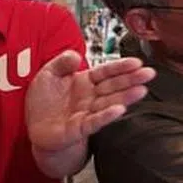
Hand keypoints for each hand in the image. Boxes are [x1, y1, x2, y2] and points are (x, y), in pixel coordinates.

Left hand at [25, 51, 155, 155]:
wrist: (33, 128)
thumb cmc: (43, 102)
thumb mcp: (48, 73)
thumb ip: (61, 62)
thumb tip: (76, 54)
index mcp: (85, 81)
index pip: (106, 72)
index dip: (121, 67)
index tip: (137, 62)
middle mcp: (90, 97)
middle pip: (114, 86)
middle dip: (132, 79)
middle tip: (149, 74)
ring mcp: (87, 112)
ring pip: (109, 103)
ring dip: (126, 97)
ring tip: (141, 90)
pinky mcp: (79, 128)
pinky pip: (95, 121)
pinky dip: (106, 116)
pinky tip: (119, 110)